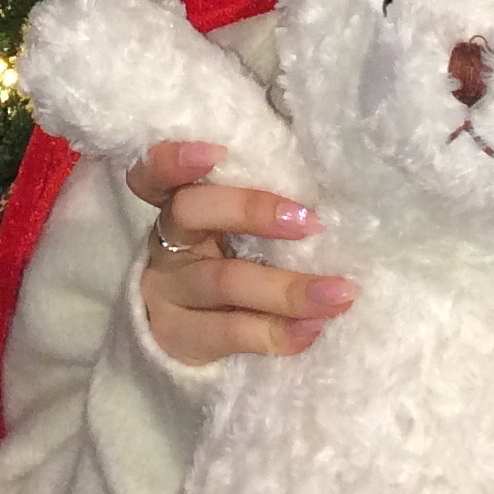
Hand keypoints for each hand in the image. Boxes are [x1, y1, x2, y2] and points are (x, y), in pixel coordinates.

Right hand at [128, 139, 354, 367]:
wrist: (186, 341)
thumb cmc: (229, 264)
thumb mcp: (231, 231)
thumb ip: (256, 211)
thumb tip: (327, 199)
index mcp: (175, 205)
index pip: (155, 174)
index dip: (174, 160)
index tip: (218, 152)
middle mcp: (165, 244)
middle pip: (191, 212)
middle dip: (252, 210)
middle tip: (311, 222)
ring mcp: (167, 293)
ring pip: (223, 280)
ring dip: (287, 288)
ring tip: (338, 293)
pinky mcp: (179, 339)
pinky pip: (231, 333)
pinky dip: (277, 332)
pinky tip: (312, 329)